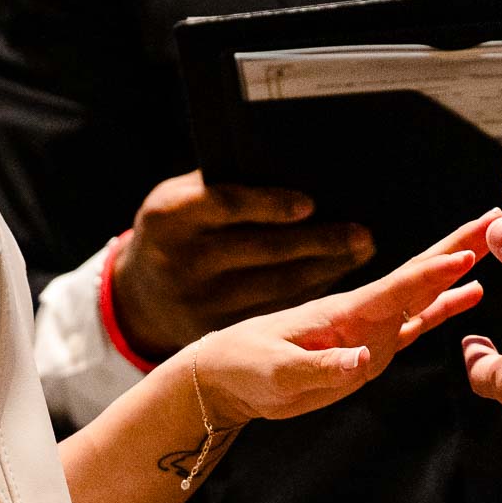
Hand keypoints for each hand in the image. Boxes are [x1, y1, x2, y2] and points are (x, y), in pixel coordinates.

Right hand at [113, 171, 377, 357]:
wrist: (139, 295)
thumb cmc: (177, 229)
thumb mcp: (182, 198)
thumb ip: (223, 187)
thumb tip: (295, 170)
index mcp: (169, 216)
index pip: (224, 205)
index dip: (269, 205)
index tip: (311, 204)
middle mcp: (180, 261)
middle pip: (261, 251)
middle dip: (318, 243)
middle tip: (362, 235)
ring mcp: (197, 302)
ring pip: (274, 286)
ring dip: (324, 271)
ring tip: (358, 254)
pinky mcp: (214, 331)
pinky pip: (272, 312)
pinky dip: (308, 295)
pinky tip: (334, 278)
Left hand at [199, 209, 498, 425]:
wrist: (228, 378)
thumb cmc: (246, 368)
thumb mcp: (278, 373)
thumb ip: (322, 368)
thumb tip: (364, 361)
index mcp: (343, 315)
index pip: (395, 290)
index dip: (432, 275)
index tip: (467, 255)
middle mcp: (364, 315)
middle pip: (418, 276)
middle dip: (456, 248)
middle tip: (494, 219)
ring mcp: (371, 329)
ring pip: (424, 294)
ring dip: (458, 270)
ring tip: (495, 250)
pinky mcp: (371, 349)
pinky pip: (416, 324)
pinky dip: (444, 307)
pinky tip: (469, 294)